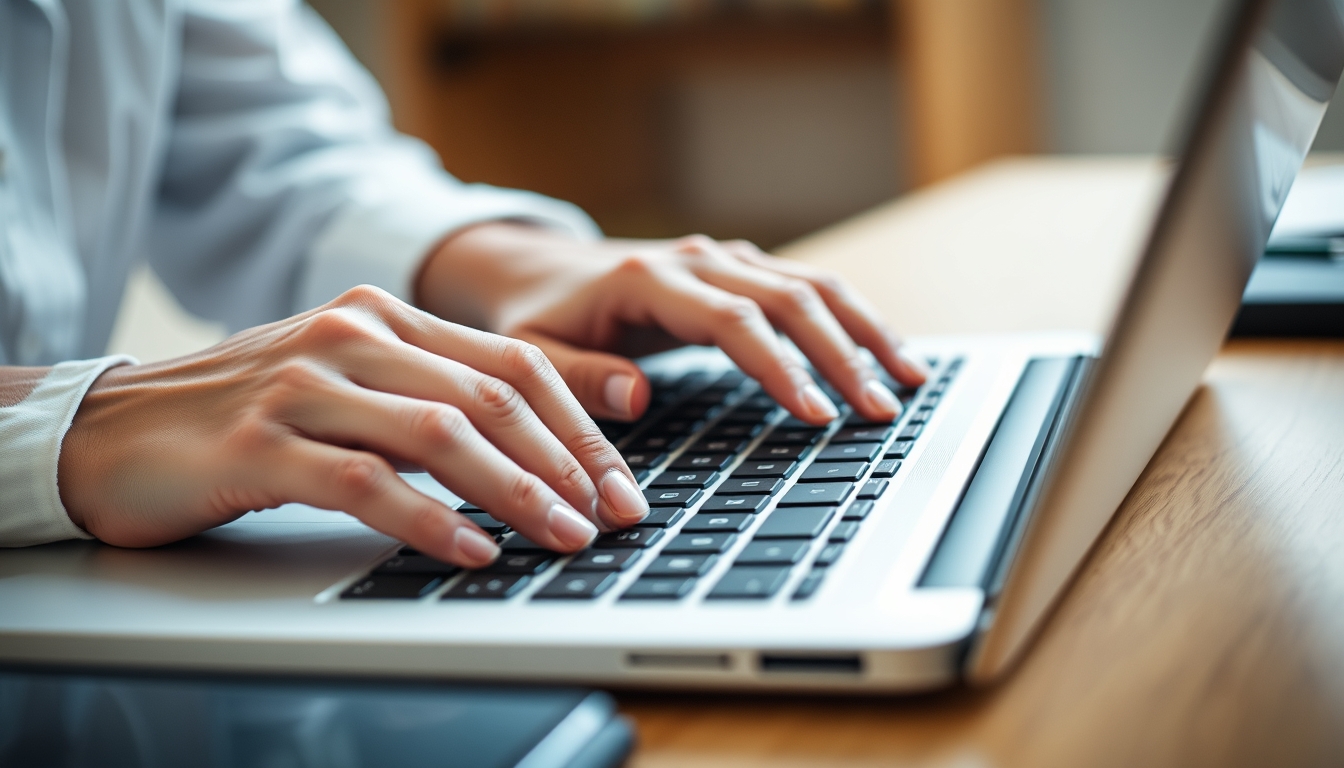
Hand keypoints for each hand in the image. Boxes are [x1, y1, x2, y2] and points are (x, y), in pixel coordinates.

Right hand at [58, 287, 649, 566]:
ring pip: (441, 434)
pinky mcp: (262, 442)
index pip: (514, 365)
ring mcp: (305, 383)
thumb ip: (428, 400)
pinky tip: (472, 550)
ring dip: (517, 492)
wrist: (114, 428)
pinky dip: (431, 519)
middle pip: (493, 396)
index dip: (581, 426)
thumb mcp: (350, 386)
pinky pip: (367, 481)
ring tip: (564, 535)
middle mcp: (352, 334)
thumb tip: (535, 456)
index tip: (621, 484)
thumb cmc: (247, 414)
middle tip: (614, 517)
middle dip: (568, 463)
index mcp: (386, 316)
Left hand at [416, 224, 927, 423]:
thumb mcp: (533, 355)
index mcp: (647, 280)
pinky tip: (884, 353)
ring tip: (909, 381)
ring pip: (811, 286)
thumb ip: (579, 376)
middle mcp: (697, 260)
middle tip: (881, 410)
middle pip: (789, 298)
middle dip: (842, 355)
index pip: (732, 320)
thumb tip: (637, 395)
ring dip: (863, 331)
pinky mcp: (741, 270)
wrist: (539, 270)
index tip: (815, 413)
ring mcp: (724, 260)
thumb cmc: (537, 319)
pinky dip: (851, 320)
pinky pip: (807, 288)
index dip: (778, 366)